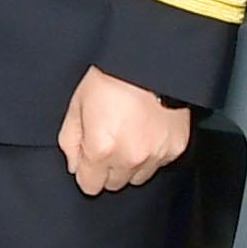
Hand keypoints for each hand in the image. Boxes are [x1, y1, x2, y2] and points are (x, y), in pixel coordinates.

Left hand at [57, 69, 190, 194]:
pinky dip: (153, 153)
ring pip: (139, 177)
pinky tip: (148, 130)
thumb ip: (70, 140)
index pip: (90, 186)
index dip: (87, 173)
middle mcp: (130, 158)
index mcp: (101, 149)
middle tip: (109, 141)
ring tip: (130, 135)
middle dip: (108, 169)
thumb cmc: (111, 77)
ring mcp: (156, 155)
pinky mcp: (176, 148)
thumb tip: (74, 166)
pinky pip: (160, 163)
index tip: (89, 160)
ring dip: (131, 164)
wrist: (151, 60)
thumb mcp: (77, 104)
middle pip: (114, 184)